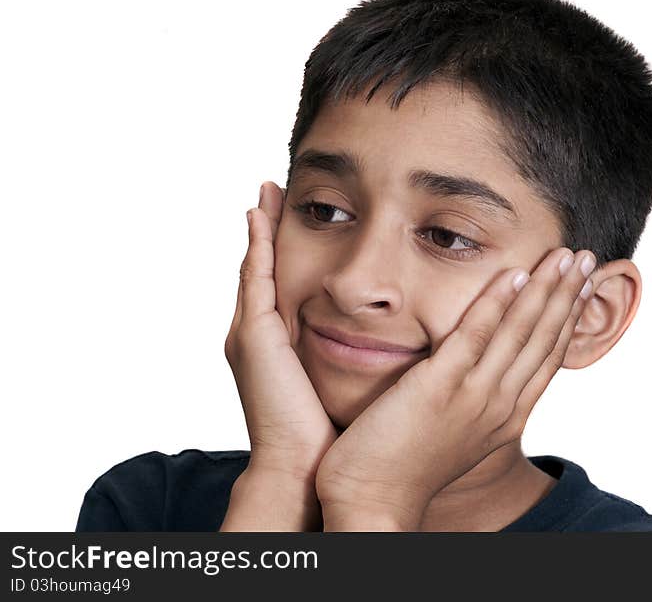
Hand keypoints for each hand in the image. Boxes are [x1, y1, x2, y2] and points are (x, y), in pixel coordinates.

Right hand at [224, 182, 337, 481]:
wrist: (305, 470)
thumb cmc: (332, 434)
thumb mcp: (345, 382)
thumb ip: (354, 354)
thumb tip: (392, 338)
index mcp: (283, 345)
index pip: (288, 284)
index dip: (289, 250)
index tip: (304, 214)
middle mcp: (260, 335)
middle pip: (266, 268)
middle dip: (269, 229)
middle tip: (276, 189)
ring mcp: (251, 334)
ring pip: (256, 267)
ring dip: (261, 227)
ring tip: (267, 189)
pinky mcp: (253, 337)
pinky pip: (255, 279)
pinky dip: (256, 245)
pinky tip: (262, 213)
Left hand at [314, 247, 596, 530]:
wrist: (373, 500)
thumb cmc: (404, 465)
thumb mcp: (455, 430)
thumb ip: (473, 398)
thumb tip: (479, 371)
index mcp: (506, 417)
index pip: (547, 357)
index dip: (568, 318)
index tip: (582, 286)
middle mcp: (500, 406)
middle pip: (544, 339)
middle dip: (569, 295)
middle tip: (589, 258)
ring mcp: (473, 396)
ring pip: (520, 332)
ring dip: (546, 289)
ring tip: (566, 255)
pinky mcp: (439, 387)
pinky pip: (475, 335)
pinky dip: (497, 303)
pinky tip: (514, 274)